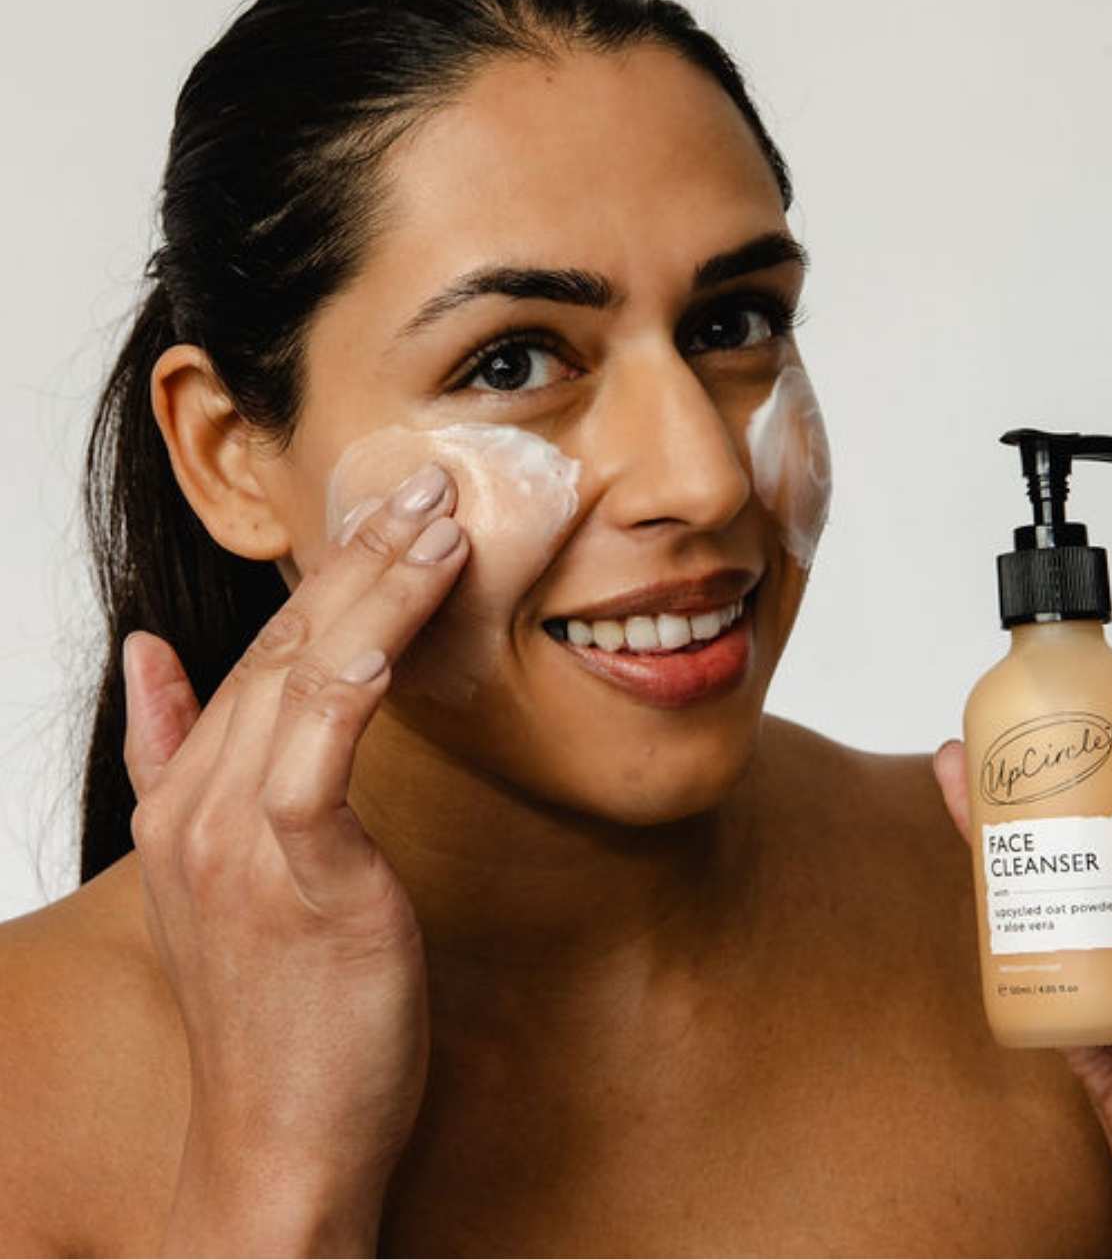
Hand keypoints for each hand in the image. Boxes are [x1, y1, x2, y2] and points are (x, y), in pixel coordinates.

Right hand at [124, 463, 466, 1247]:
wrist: (279, 1145)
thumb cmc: (283, 1013)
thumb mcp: (225, 883)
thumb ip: (178, 762)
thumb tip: (151, 661)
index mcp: (186, 800)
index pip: (256, 658)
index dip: (324, 583)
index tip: (383, 521)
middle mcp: (198, 804)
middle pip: (281, 646)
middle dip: (357, 559)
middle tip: (425, 487)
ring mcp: (234, 834)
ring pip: (302, 671)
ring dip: (375, 585)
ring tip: (438, 520)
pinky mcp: (291, 867)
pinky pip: (324, 737)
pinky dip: (362, 662)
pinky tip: (407, 607)